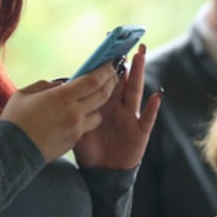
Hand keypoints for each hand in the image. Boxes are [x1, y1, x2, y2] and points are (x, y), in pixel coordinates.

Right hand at [0, 70, 117, 164]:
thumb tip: (62, 85)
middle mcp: (74, 113)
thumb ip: (46, 86)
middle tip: (114, 75)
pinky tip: (76, 117)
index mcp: (62, 97)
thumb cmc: (15, 120)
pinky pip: (87, 128)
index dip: (105, 71)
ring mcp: (77, 129)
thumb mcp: (25, 94)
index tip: (111, 63)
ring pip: (98, 115)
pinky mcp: (75, 141)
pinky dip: (85, 120)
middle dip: (111, 84)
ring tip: (92, 100)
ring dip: (97, 106)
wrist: (13, 151)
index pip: (93, 81)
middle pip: (102, 96)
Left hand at [73, 44, 161, 169]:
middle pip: (124, 80)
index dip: (108, 63)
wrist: (101, 173)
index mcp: (103, 103)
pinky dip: (152, 108)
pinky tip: (156, 96)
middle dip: (129, 62)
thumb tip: (59, 87)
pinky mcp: (140, 132)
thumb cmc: (89, 149)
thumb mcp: (76, 124)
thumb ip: (72, 106)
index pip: (106, 79)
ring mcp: (131, 118)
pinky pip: (148, 119)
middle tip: (132, 43)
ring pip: (135, 92)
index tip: (110, 44)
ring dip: (139, 74)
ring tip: (141, 57)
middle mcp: (119, 107)